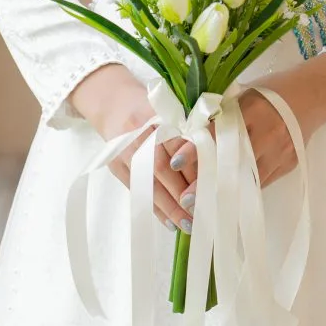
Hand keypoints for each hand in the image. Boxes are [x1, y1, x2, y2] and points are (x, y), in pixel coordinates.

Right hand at [67, 63, 196, 232]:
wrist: (110, 100)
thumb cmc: (153, 107)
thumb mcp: (174, 110)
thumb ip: (192, 132)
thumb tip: (215, 168)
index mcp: (160, 113)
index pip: (180, 143)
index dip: (194, 167)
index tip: (210, 185)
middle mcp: (140, 131)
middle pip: (162, 167)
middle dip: (184, 193)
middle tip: (203, 214)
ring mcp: (125, 149)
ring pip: (148, 182)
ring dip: (170, 207)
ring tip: (188, 225)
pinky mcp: (115, 163)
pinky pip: (136, 190)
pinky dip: (154, 208)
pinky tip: (169, 222)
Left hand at [168, 60, 325, 207]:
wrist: (315, 95)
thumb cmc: (273, 90)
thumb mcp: (244, 94)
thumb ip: (220, 112)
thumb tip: (187, 131)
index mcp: (252, 110)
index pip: (218, 133)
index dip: (195, 150)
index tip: (174, 163)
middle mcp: (267, 133)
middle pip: (232, 162)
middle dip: (207, 182)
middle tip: (185, 199)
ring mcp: (280, 152)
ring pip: (247, 179)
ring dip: (224, 193)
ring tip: (201, 205)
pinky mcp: (288, 165)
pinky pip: (260, 182)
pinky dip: (242, 190)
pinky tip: (227, 199)